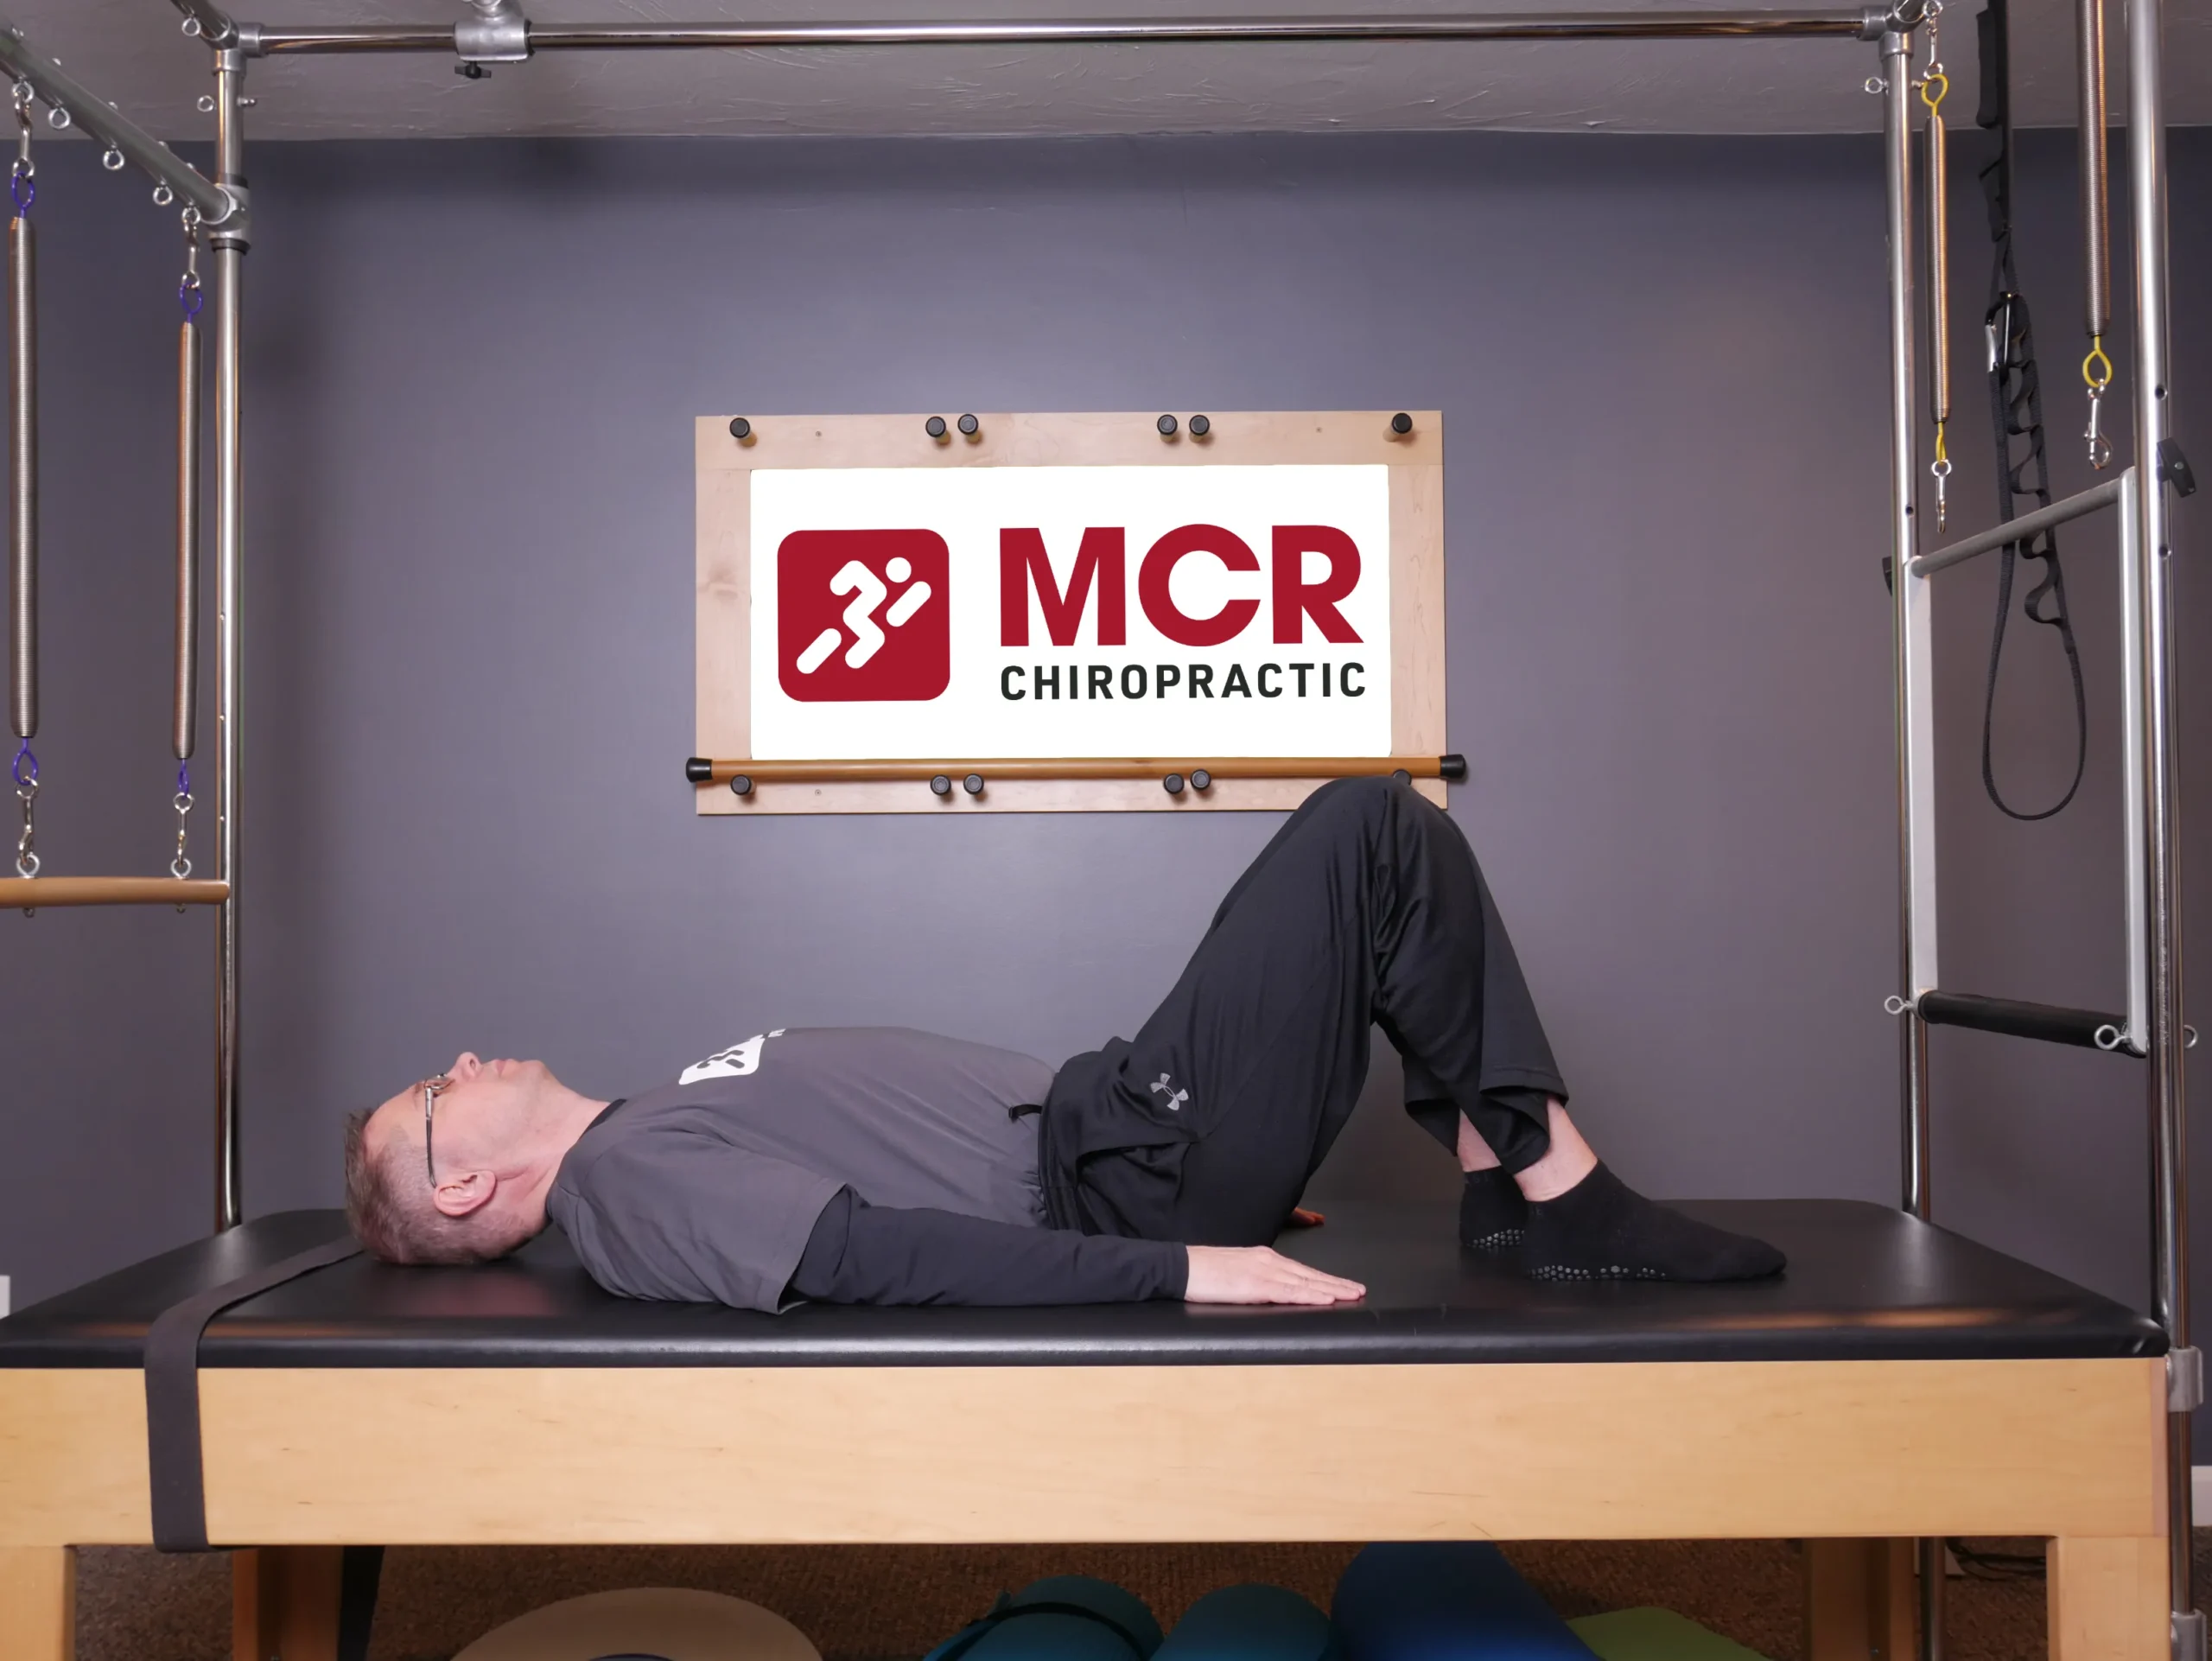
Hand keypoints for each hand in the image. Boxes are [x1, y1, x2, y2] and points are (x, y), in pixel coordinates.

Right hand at [1183, 1245, 1366, 1305]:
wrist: (1181, 1267)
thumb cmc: (1204, 1273)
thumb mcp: (1236, 1272)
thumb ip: (1255, 1279)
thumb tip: (1270, 1291)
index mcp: (1264, 1258)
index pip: (1301, 1271)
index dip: (1325, 1279)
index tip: (1344, 1286)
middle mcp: (1268, 1261)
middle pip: (1310, 1275)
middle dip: (1336, 1284)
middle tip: (1359, 1291)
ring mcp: (1263, 1272)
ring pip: (1305, 1282)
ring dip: (1332, 1290)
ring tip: (1352, 1296)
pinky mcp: (1255, 1285)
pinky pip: (1289, 1292)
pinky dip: (1310, 1295)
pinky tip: (1326, 1299)